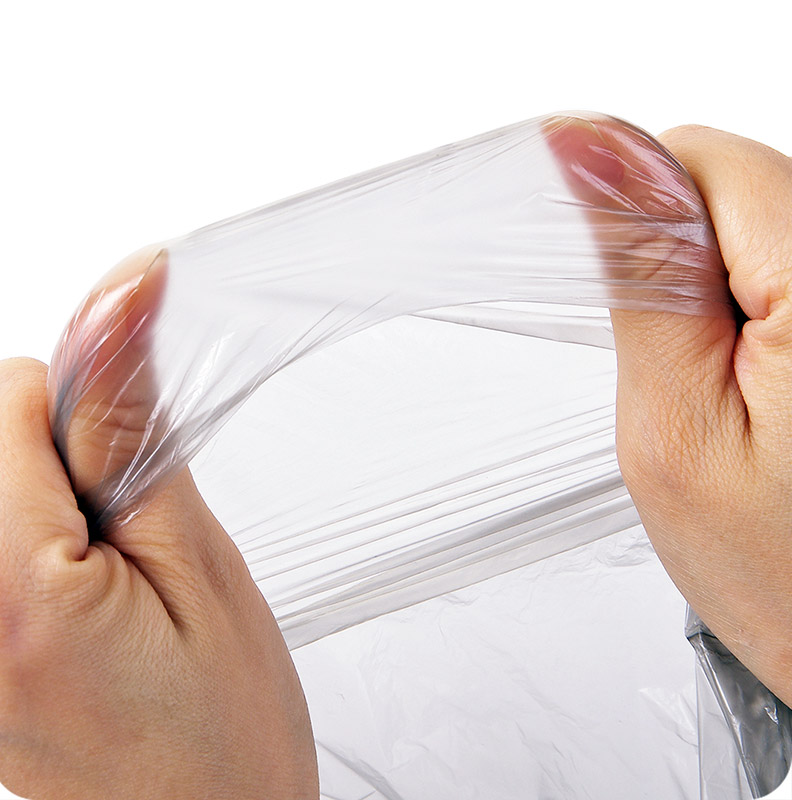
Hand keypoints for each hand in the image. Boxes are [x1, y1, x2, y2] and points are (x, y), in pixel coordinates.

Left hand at [0, 248, 317, 798]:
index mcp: (11, 591)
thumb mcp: (200, 565)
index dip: (90, 402)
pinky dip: (42, 530)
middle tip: (135, 523)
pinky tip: (90, 585)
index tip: (139, 443)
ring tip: (119, 565)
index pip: (7, 396)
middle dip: (66, 449)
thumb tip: (117, 305)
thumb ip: (137, 433)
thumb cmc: (226, 732)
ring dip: (56, 492)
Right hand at [549, 117, 791, 705]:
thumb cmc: (778, 572)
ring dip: (722, 286)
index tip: (629, 288)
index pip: (707, 162)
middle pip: (743, 184)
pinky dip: (757, 301)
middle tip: (689, 370)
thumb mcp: (671, 430)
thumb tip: (594, 153)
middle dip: (685, 261)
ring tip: (730, 382)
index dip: (640, 218)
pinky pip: (786, 261)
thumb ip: (642, 284)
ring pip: (765, 220)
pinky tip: (761, 373)